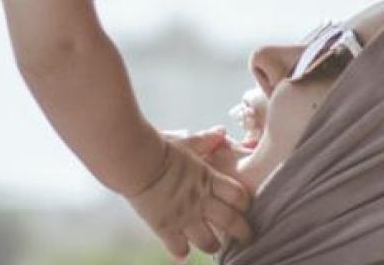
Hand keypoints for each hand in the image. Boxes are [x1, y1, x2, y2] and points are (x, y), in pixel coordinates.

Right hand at [127, 132, 253, 261]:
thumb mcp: (186, 141)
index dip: (244, 203)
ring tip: (215, 246)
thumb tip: (221, 132)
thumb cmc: (159, 147)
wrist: (136, 160)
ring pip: (209, 242)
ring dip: (214, 245)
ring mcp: (184, 216)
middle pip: (231, 222)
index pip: (239, 196)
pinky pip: (179, 248)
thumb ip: (205, 140)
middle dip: (242, 232)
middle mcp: (201, 200)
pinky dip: (181, 253)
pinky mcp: (165, 227)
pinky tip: (183, 255)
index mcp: (208, 178)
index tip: (245, 207)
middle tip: (247, 238)